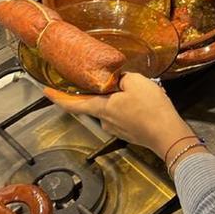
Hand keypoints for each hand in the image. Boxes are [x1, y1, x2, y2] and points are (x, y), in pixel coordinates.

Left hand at [44, 72, 192, 161]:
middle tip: (125, 81)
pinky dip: (133, 107)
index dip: (57, 97)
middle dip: (109, 90)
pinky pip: (126, 115)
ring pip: (115, 107)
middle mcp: (105, 121)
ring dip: (125, 98)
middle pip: (98, 101)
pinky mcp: (130, 133)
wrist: (169, 135)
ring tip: (145, 91)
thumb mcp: (137, 82)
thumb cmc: (151, 109)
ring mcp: (117, 129)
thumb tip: (118, 79)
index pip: (72, 103)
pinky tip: (148, 103)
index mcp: (101, 108)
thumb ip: (122, 77)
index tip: (46, 91)